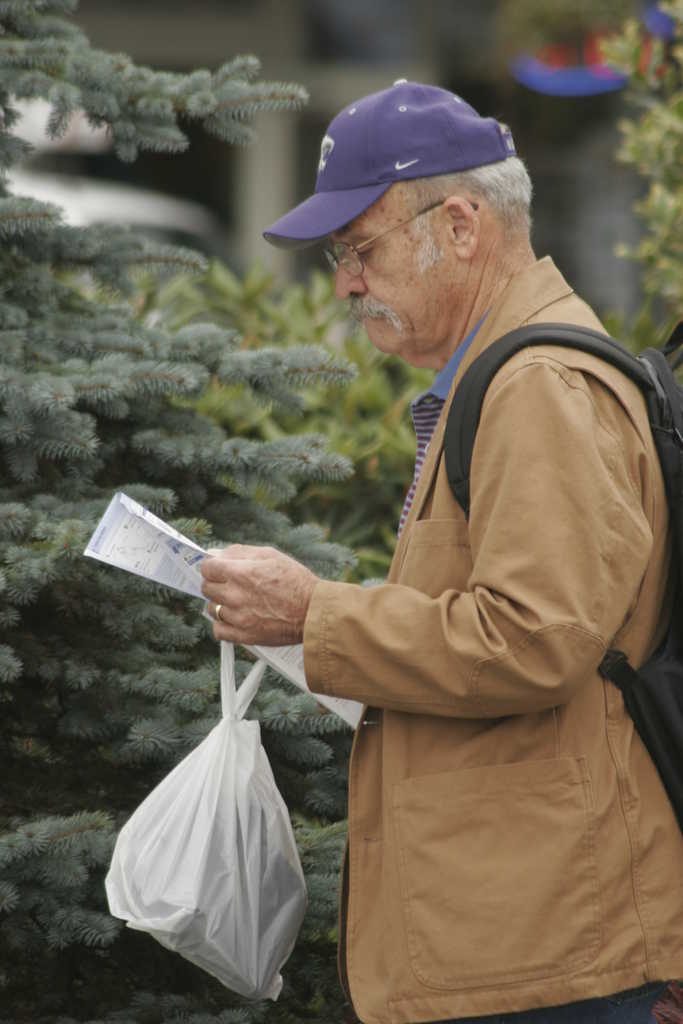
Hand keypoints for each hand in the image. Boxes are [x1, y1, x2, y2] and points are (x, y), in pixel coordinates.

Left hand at [200, 544, 318, 645]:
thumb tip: (216, 554)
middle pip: (206, 588)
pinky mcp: (243, 635)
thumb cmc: (296, 581)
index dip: (212, 567)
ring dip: (220, 604)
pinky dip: (223, 625)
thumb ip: (240, 552)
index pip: (207, 568)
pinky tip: (236, 618)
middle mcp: (235, 595)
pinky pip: (218, 630)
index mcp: (240, 573)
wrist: (313, 611)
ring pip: (211, 609)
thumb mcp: (270, 555)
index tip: (218, 569)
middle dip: (216, 584)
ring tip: (238, 602)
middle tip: (230, 585)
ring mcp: (238, 617)